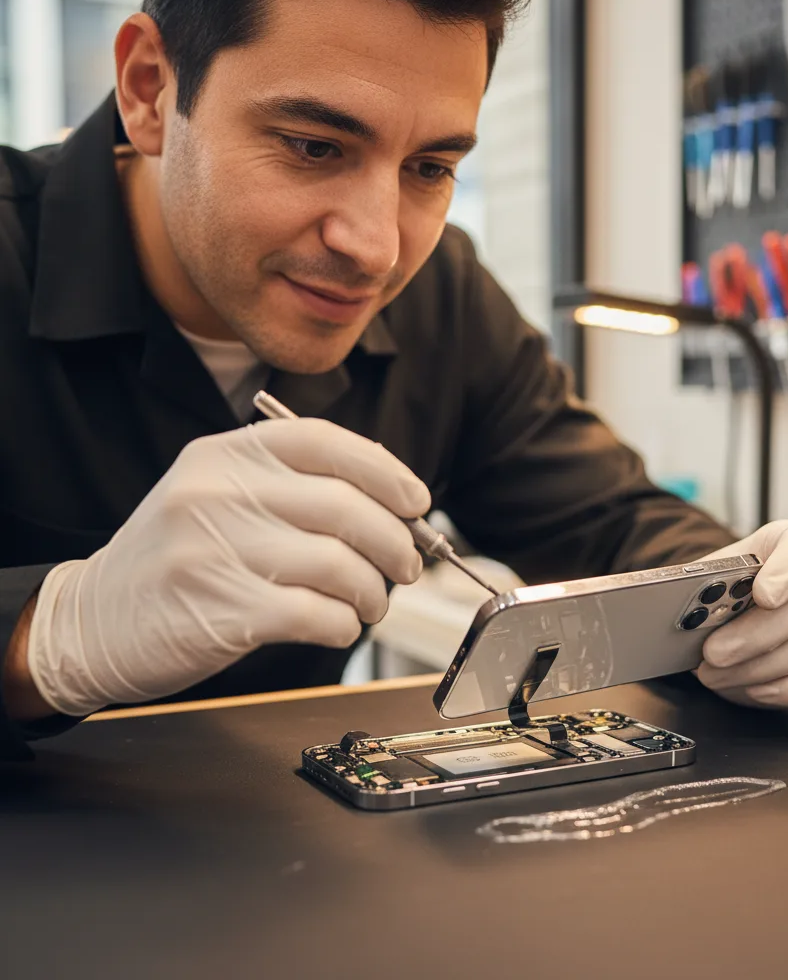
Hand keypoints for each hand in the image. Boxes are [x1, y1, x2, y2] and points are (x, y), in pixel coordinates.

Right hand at [26, 418, 430, 716]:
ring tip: (372, 602)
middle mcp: (219, 493)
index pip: (324, 442)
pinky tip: (340, 625)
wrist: (90, 622)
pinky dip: (344, 624)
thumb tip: (391, 502)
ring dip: (373, 591)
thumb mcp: (217, 495)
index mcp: (226, 456)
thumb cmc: (175, 559)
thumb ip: (291, 487)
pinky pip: (316, 614)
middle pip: (346, 506)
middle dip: (396, 541)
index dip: (385, 470)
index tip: (416, 501)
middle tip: (406, 565)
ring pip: (339, 564)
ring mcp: (216, 551)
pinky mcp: (220, 611)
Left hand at [696, 520, 787, 708]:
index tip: (762, 595)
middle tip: (713, 654)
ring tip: (717, 675)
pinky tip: (753, 689)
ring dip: (760, 668)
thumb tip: (689, 613)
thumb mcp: (715, 573)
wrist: (743, 605)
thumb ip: (707, 585)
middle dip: (754, 637)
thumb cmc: (729, 586)